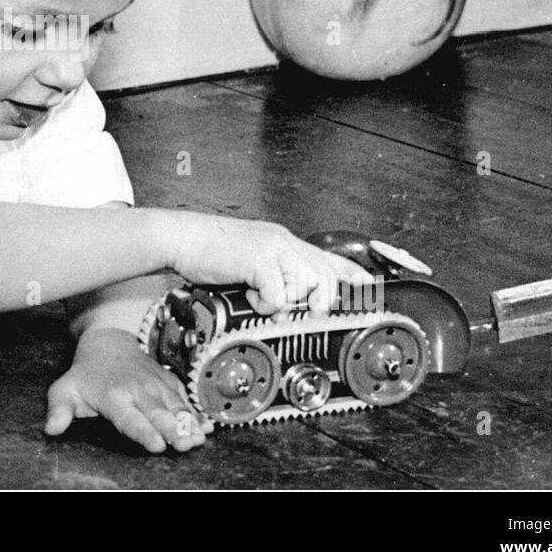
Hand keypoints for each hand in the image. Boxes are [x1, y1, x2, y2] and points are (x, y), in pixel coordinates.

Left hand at [45, 328, 211, 453]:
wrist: (109, 342)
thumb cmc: (86, 373)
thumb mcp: (65, 389)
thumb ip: (58, 410)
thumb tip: (51, 428)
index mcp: (114, 397)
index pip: (130, 418)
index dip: (143, 431)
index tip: (156, 444)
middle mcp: (138, 391)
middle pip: (158, 414)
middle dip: (173, 430)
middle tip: (185, 444)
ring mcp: (156, 386)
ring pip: (175, 407)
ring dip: (189, 423)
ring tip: (200, 437)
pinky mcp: (168, 383)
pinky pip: (185, 399)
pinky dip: (196, 412)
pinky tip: (207, 426)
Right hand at [173, 217, 374, 316]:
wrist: (182, 238)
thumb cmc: (211, 252)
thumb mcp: (250, 261)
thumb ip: (272, 275)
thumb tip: (288, 303)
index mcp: (284, 243)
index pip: (327, 258)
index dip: (351, 275)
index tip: (368, 289)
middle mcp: (284, 242)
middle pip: (325, 275)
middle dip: (321, 300)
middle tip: (305, 312)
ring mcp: (273, 248)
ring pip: (306, 284)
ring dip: (286, 301)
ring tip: (261, 299)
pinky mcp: (258, 259)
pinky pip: (277, 294)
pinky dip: (264, 303)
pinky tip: (247, 294)